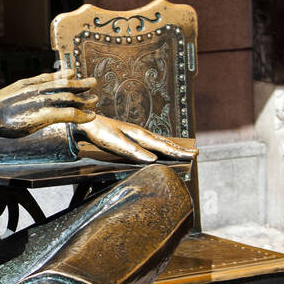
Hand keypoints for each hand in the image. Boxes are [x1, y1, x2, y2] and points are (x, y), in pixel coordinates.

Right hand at [0, 71, 97, 137]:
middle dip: (79, 83)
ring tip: (95, 99)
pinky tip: (91, 116)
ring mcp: (43, 101)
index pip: (49, 77)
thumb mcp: (5, 95)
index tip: (72, 72)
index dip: (63, 75)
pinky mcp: (45, 114)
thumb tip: (15, 96)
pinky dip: (81, 114)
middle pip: (64, 85)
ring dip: (84, 98)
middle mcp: (38, 90)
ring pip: (69, 98)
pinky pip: (69, 113)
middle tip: (92, 82)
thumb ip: (17, 93)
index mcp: (28, 84)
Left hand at [74, 114, 196, 162]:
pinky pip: (150, 142)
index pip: (164, 146)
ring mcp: (135, 134)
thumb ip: (134, 152)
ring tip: (183, 150)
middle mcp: (140, 133)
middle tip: (196, 152)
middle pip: (164, 142)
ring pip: (158, 141)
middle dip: (180, 149)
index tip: (194, 155)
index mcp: (140, 136)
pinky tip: (159, 149)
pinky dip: (160, 145)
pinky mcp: (129, 136)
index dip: (179, 152)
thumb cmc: (101, 134)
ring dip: (171, 147)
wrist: (87, 123)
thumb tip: (153, 160)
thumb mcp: (117, 144)